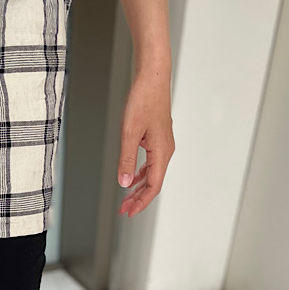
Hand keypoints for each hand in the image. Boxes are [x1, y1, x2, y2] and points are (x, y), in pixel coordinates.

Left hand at [117, 70, 174, 217]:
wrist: (153, 77)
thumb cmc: (144, 100)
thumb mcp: (130, 133)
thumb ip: (127, 160)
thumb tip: (124, 183)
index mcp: (162, 153)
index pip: (153, 187)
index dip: (141, 202)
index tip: (128, 212)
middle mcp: (165, 151)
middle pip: (153, 183)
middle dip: (138, 199)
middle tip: (123, 210)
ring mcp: (162, 145)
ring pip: (152, 174)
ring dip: (138, 188)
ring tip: (125, 198)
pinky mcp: (157, 138)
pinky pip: (150, 163)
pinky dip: (140, 174)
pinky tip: (131, 178)